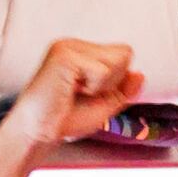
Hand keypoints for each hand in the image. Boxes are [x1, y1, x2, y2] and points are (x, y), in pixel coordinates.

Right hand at [7, 36, 144, 145]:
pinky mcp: (64, 56)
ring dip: (102, 85)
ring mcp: (67, 47)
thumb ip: (125, 89)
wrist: (38, 131)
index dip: (117, 79)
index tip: (89, 92)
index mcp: (81, 51)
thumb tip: (139, 74)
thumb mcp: (105, 103)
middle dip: (112, 81)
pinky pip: (103, 71)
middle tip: (82, 93)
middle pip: (125, 54)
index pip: (124, 53)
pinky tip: (71, 91)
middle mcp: (73, 45)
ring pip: (117, 60)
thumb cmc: (65, 118)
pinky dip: (93, 88)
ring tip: (75, 91)